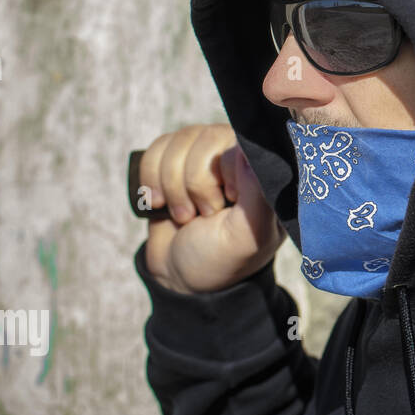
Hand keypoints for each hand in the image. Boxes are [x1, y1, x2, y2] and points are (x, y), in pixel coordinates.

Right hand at [139, 124, 284, 293]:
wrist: (180, 276)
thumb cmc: (221, 258)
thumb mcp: (245, 237)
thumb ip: (256, 195)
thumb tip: (249, 150)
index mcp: (264, 173)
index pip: (238, 143)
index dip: (223, 176)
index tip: (225, 206)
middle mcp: (238, 157)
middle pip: (205, 138)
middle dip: (194, 184)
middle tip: (203, 215)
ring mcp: (206, 155)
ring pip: (178, 142)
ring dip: (172, 186)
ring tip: (184, 215)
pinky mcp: (177, 161)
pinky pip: (157, 148)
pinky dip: (151, 179)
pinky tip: (160, 204)